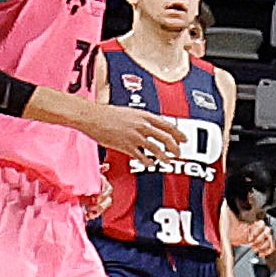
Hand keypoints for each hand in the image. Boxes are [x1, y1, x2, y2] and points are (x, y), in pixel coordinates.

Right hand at [50, 91, 169, 166]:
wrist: (92, 116)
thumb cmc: (107, 113)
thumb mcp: (130, 112)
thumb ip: (142, 120)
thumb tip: (151, 127)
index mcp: (144, 116)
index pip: (167, 125)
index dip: (178, 133)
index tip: (183, 139)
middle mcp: (142, 126)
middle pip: (165, 137)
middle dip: (174, 147)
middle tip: (179, 152)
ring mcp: (134, 136)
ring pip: (155, 148)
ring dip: (163, 156)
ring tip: (167, 161)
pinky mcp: (126, 146)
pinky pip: (141, 156)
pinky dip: (148, 161)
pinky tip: (151, 164)